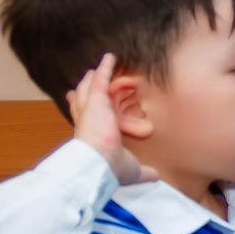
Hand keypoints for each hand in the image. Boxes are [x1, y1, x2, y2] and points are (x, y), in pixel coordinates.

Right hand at [67, 55, 153, 186]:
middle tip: (87, 78)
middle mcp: (88, 121)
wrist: (101, 164)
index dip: (83, 110)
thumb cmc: (112, 170)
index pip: (86, 119)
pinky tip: (110, 57)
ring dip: (94, 77)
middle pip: (83, 100)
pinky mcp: (96, 100)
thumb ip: (145, 172)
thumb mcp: (133, 171)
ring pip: (89, 88)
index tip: (77, 102)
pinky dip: (105, 68)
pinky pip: (101, 78)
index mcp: (92, 136)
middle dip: (84, 90)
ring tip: (98, 68)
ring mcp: (90, 109)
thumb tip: (157, 176)